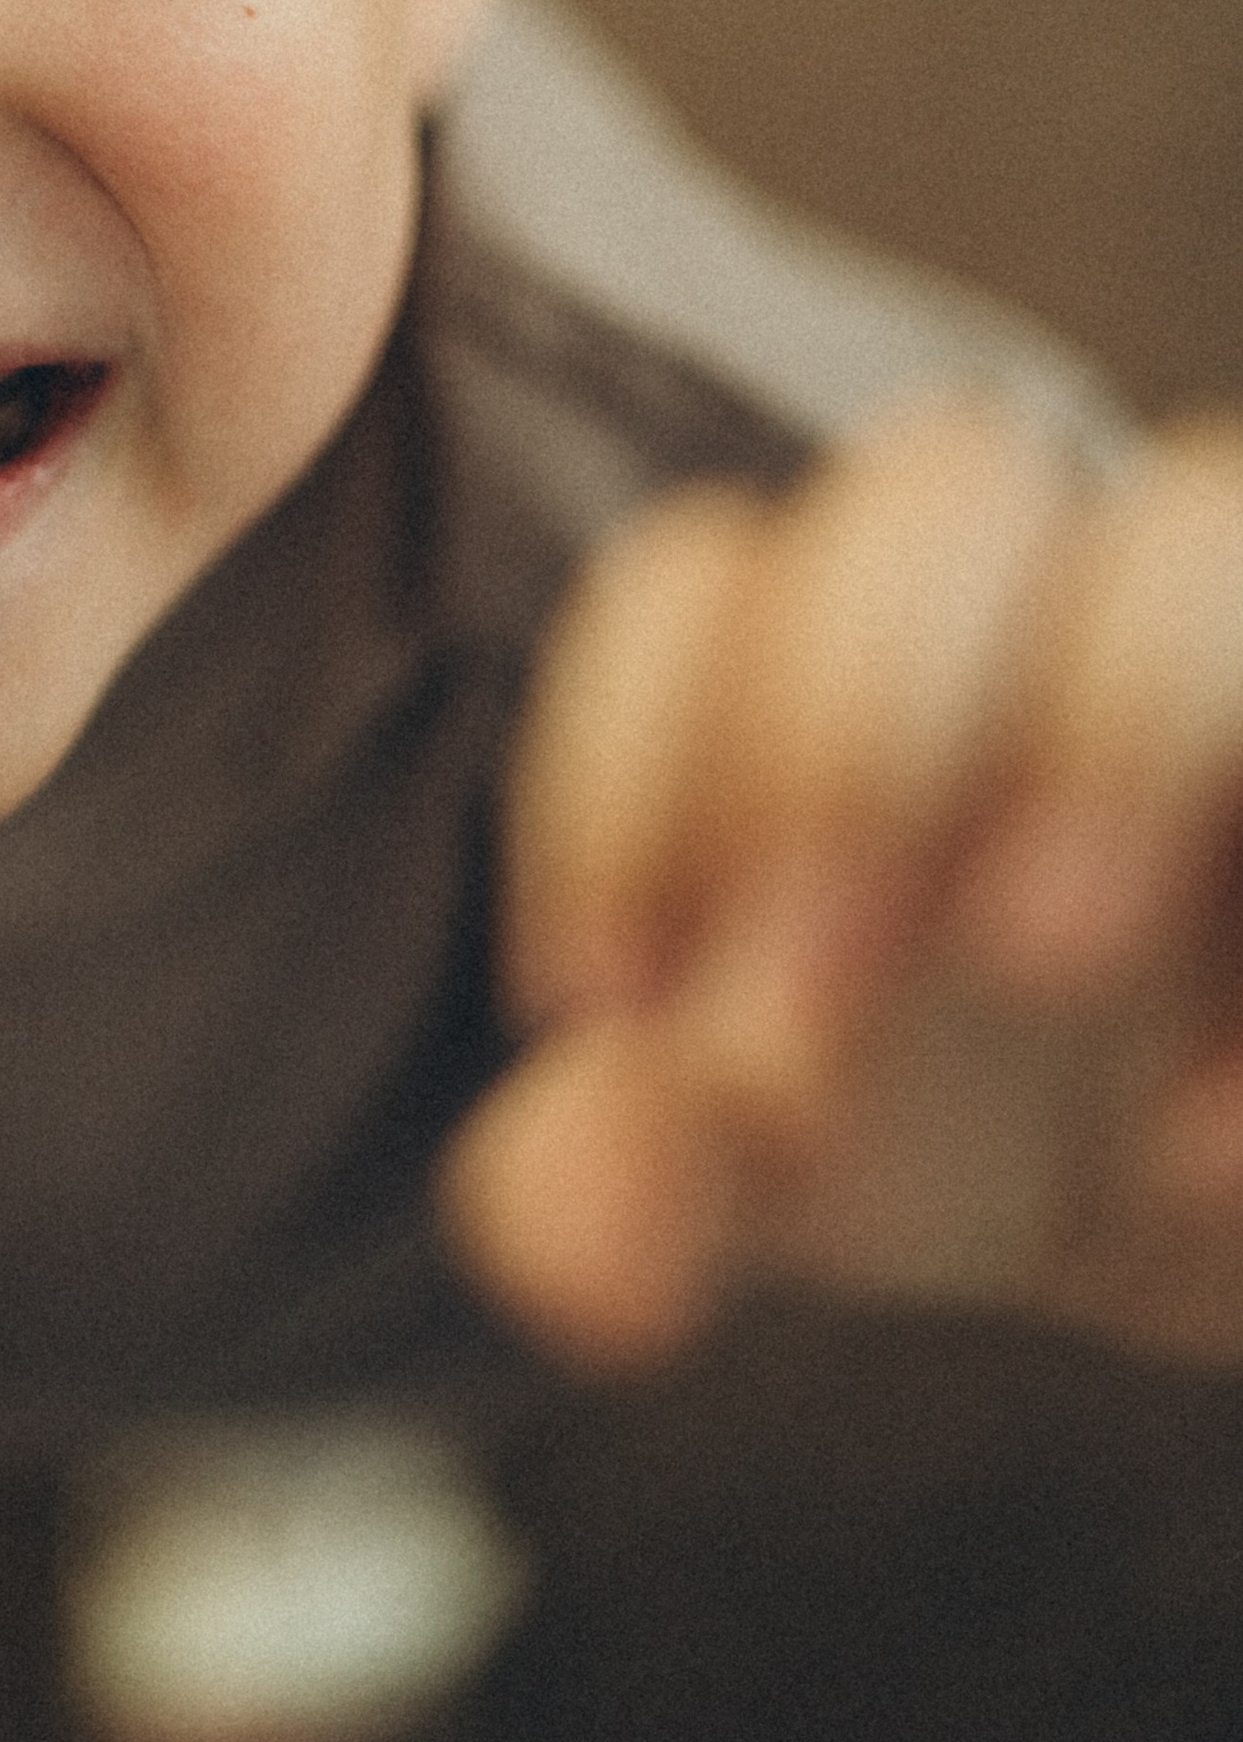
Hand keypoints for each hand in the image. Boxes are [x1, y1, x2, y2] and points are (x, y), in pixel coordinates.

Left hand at [442, 402, 1242, 1371]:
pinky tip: (1193, 1169)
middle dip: (852, 736)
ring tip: (1035, 963)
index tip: (596, 1009)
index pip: (705, 584)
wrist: (1204, 1190)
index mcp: (843, 634)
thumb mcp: (779, 1163)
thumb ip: (631, 1174)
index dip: (622, 777)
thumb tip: (566, 1249)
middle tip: (794, 1034)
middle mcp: (1056, 593)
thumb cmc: (953, 1108)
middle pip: (944, 492)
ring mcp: (1230, 662)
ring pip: (1188, 544)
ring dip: (1108, 730)